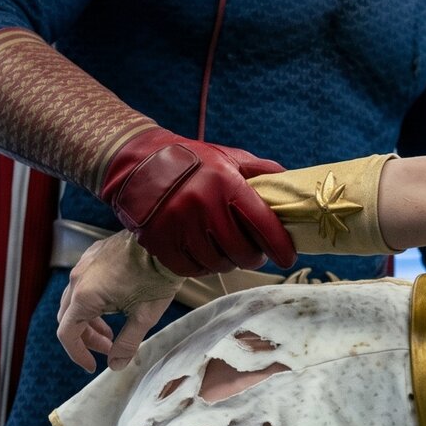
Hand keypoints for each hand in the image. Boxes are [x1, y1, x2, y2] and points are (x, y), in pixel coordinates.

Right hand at [56, 231, 184, 371]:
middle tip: (108, 348)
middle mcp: (78, 279)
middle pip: (69, 317)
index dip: (77, 354)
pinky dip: (93, 300)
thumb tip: (115, 365)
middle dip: (86, 338)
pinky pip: (84, 282)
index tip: (92, 366)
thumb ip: (127, 344)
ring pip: (75, 299)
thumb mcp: (144, 317)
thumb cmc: (157, 276)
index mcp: (85, 296)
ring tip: (112, 332)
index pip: (67, 333)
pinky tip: (114, 305)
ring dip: (90, 320)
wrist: (165, 239)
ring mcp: (84, 264)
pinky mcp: (94, 254)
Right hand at [101, 128, 296, 275]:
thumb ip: (258, 170)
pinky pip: (190, 269)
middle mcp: (202, 205)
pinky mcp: (158, 241)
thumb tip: (289, 180)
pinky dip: (201, 267)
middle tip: (252, 253)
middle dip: (253, 257)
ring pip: (217, 264)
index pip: (263, 224)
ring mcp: (178, 225)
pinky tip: (203, 255)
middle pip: (241, 252)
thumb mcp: (225, 156)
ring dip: (226, 263)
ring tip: (226, 251)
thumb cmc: (188, 160)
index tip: (287, 258)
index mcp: (225, 183)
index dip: (280, 246)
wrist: (136, 161)